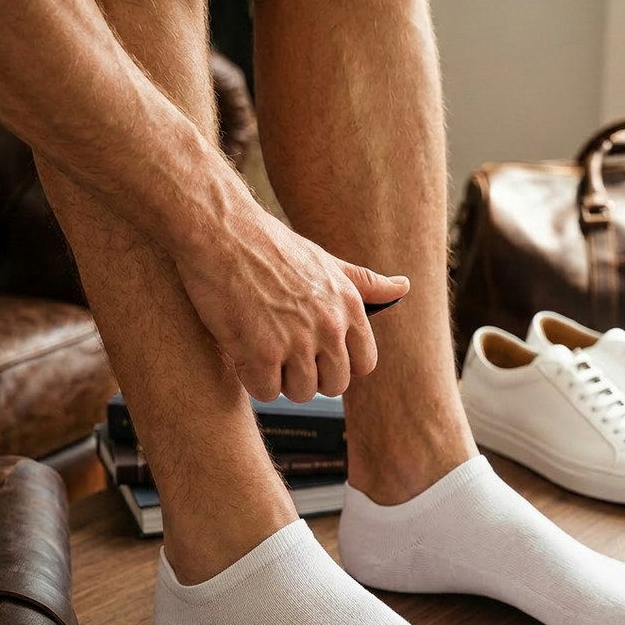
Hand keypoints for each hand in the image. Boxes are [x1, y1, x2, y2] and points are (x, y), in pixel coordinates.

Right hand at [175, 197, 409, 401]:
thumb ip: (364, 283)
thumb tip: (403, 287)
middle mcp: (329, 327)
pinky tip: (243, 350)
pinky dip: (252, 379)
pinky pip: (266, 392)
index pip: (363, 365)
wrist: (221, 232)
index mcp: (349, 307)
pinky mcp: (261, 353)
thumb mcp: (326, 261)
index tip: (315, 351)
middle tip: (282, 351)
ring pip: (300, 393)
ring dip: (278, 379)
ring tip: (260, 347)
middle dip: (308, 376)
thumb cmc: (269, 246)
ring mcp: (296, 342)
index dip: (338, 363)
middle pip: (333, 385)